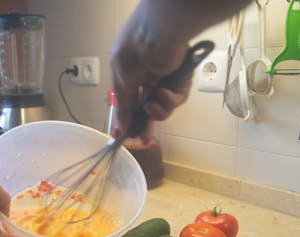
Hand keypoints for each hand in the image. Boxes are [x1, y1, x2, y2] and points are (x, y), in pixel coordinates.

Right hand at [111, 0, 252, 139]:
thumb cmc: (134, 52)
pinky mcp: (180, 80)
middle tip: (143, 139)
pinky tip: (162, 92)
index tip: (122, 137)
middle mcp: (145, 78)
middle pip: (146, 109)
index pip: (127, 103)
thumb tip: (118, 129)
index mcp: (127, 75)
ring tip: (151, 105)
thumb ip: (123, 108)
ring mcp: (163, 79)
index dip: (126, 120)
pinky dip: (169, 99)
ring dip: (157, 111)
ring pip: (163, 107)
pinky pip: (176, 98)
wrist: (158, 33)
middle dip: (145, 125)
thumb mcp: (123, 83)